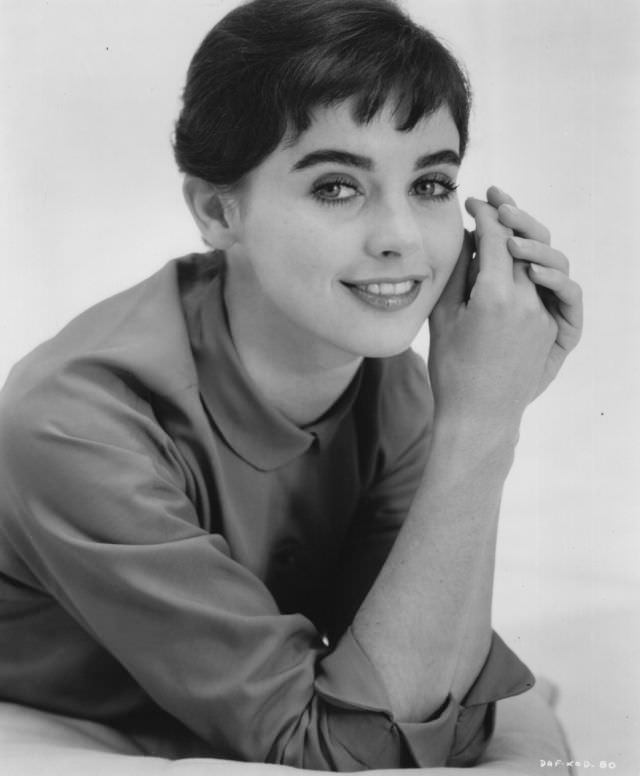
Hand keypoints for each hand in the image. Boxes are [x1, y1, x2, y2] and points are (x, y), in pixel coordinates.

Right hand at [428, 187, 581, 424]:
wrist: (480, 415)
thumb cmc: (452, 371)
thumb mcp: (443, 318)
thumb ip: (457, 274)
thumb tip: (468, 239)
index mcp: (495, 298)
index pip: (495, 238)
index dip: (483, 215)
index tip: (471, 202)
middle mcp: (527, 302)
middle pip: (523, 243)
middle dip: (507, 216)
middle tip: (491, 201)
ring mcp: (545, 316)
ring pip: (543, 261)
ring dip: (526, 240)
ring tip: (507, 230)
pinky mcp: (553, 329)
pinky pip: (553, 287)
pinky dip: (539, 269)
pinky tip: (524, 263)